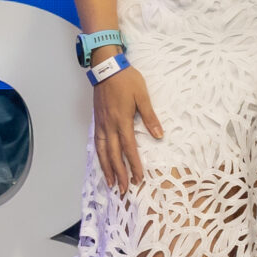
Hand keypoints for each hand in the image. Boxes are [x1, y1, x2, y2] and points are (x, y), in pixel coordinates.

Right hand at [92, 63, 162, 194]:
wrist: (106, 67)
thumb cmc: (126, 80)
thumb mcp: (142, 96)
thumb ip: (150, 116)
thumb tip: (159, 135)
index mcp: (122, 120)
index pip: (129, 148)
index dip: (133, 164)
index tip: (137, 178)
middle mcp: (109, 125)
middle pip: (113, 154)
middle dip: (119, 173)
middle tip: (122, 189)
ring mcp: (101, 123)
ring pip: (102, 151)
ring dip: (106, 168)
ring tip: (110, 182)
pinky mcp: (97, 120)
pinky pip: (97, 143)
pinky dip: (99, 155)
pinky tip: (102, 162)